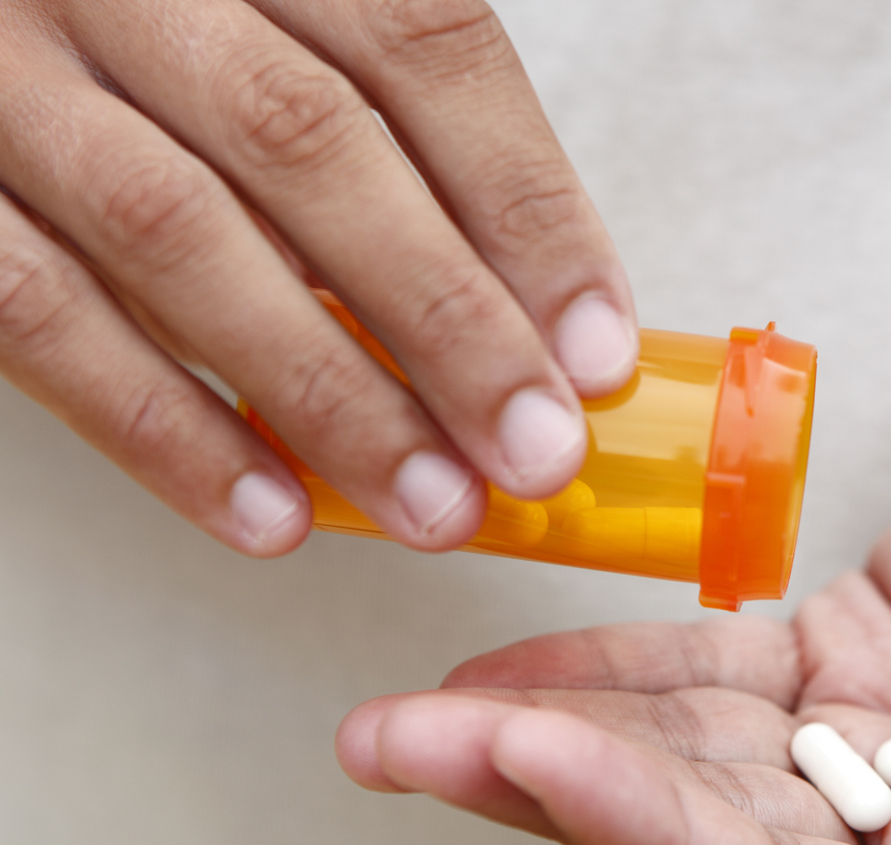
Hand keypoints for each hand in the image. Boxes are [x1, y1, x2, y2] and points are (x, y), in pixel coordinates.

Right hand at [0, 1, 634, 555]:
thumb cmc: (150, 45)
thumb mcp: (266, 40)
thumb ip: (376, 139)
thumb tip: (521, 314)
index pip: (422, 46)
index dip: (525, 205)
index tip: (594, 348)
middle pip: (313, 144)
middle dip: (446, 318)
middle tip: (536, 450)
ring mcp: (2, 70)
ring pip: (179, 233)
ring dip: (328, 395)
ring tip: (433, 504)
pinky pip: (40, 314)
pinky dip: (164, 429)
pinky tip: (269, 514)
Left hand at [336, 224, 890, 844]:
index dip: (642, 837)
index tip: (524, 764)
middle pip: (700, 829)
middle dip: (550, 792)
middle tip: (403, 752)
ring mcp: (884, 737)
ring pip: (688, 750)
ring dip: (556, 730)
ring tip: (417, 721)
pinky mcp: (862, 641)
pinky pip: (716, 667)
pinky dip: (618, 667)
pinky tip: (523, 674)